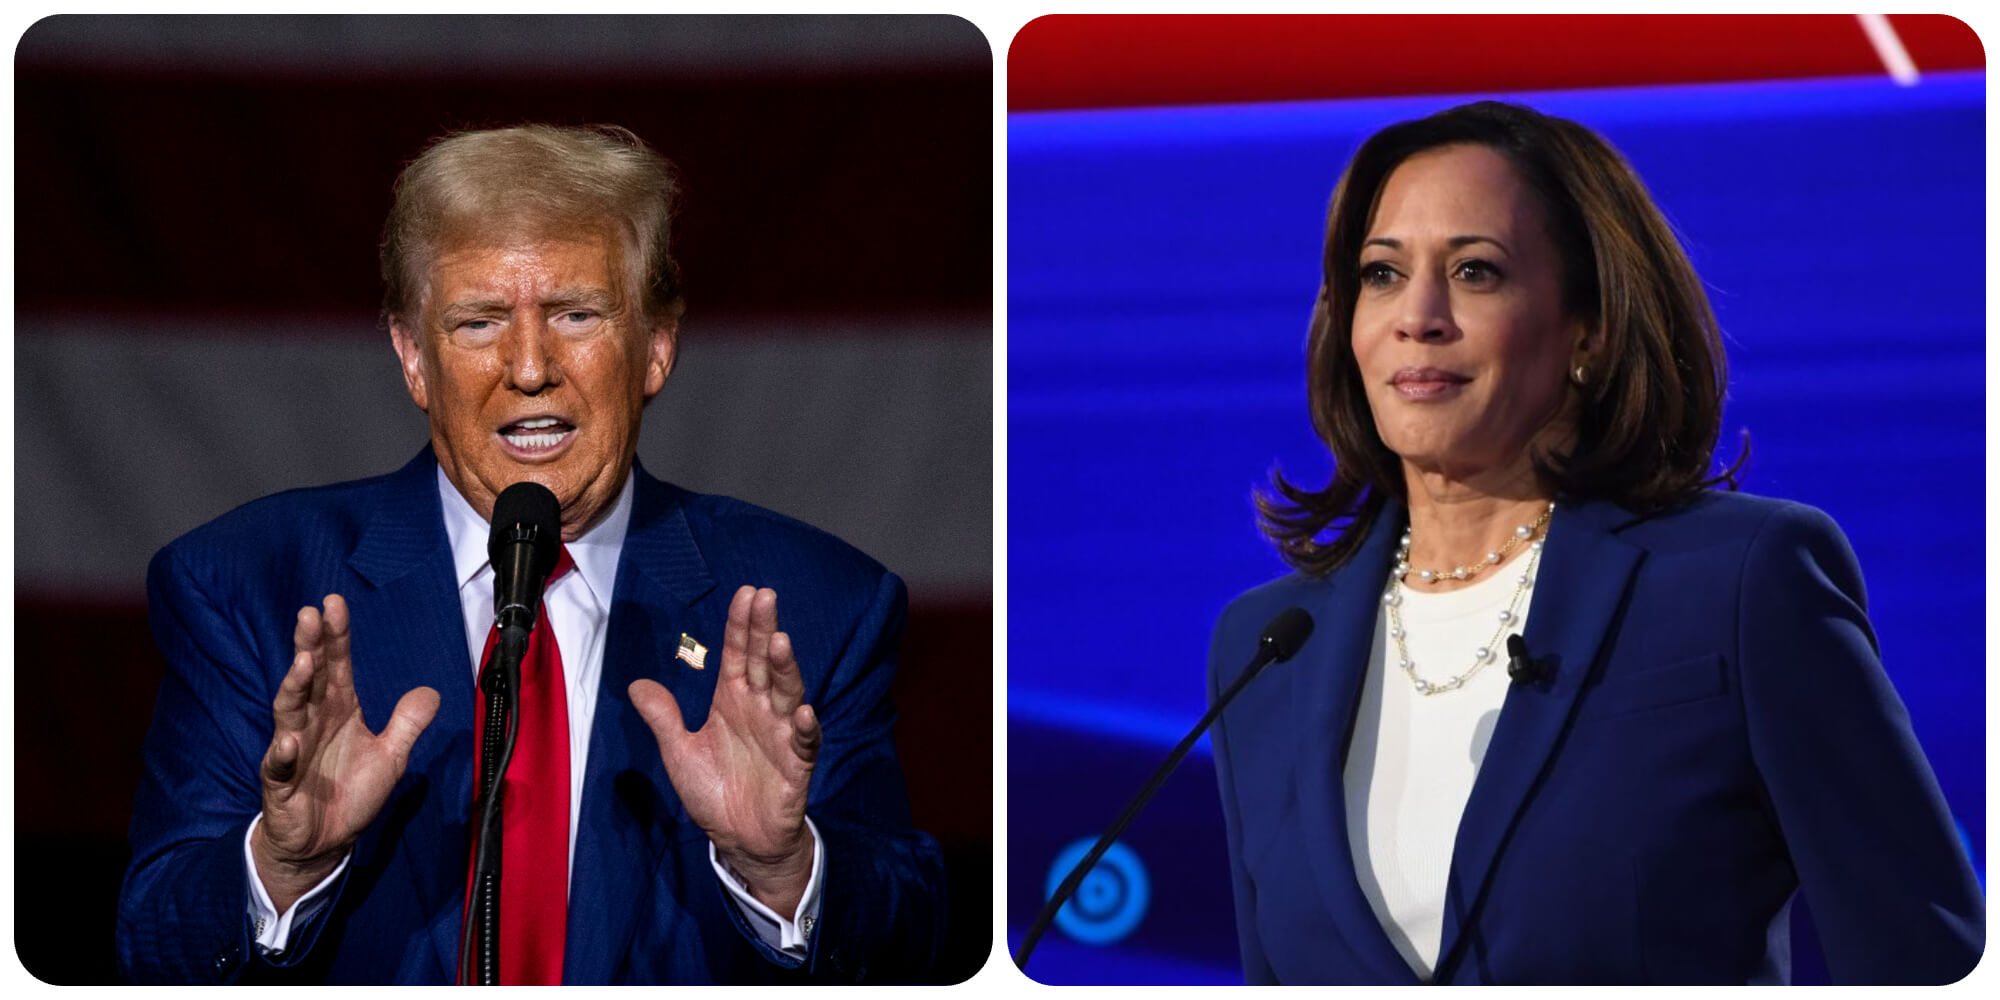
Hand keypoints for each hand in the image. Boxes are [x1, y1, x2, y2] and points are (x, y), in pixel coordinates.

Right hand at [252, 594, 439, 911]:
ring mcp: (292, 751)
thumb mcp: (391, 756)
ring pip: (289, 712)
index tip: (334, 602)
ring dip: (294, 687)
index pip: (336, 666)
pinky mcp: (280, 784)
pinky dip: (283, 754)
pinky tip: (289, 741)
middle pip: (309, 677)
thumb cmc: (351, 792)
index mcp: (338, 710)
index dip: (336, 636)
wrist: (326, 842)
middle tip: (309, 614)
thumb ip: (407, 723)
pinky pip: (278, 767)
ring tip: (303, 662)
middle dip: (309, 646)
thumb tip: (430, 691)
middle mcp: (313, 722)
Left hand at [630, 585, 819, 914]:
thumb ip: (664, 718)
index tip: (745, 594)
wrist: (740, 840)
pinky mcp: (796, 765)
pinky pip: (803, 742)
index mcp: (732, 701)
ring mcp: (781, 734)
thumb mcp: (679, 753)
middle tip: (766, 597)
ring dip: (785, 669)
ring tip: (780, 643)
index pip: (738, 655)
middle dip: (765, 630)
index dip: (740, 626)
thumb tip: (637, 684)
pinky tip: (801, 712)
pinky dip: (803, 727)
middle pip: (763, 663)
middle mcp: (760, 710)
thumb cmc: (715, 792)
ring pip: (786, 693)